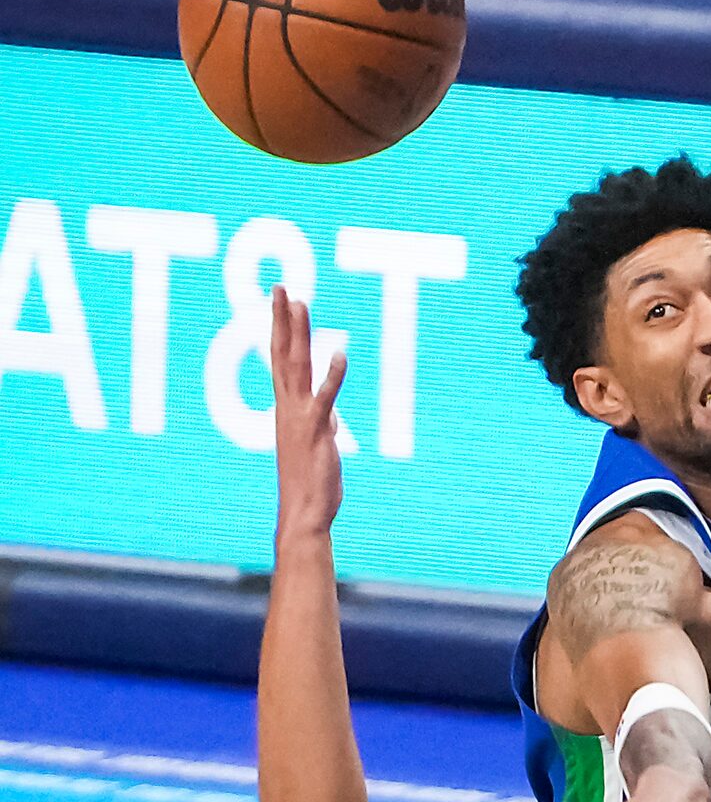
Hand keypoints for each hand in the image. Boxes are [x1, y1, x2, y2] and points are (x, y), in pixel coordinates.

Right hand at [271, 285, 345, 537]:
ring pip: (298, 367)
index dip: (280, 330)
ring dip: (299, 334)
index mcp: (286, 409)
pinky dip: (333, 375)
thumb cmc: (311, 483)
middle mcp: (287, 408)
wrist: (304, 513)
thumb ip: (323, 424)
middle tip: (281, 288)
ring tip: (301, 303)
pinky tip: (341, 353)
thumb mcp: (319, 445)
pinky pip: (325, 398)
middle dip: (282, 320)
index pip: (280, 361)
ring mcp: (300, 418)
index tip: (280, 302)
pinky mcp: (318, 431)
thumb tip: (330, 415)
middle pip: (282, 355)